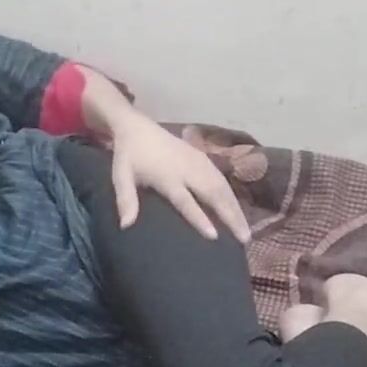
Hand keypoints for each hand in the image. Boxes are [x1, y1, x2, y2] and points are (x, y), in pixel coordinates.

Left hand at [107, 111, 251, 241]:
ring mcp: (199, 162)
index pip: (186, 200)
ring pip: (223, 188)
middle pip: (214, 194)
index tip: (214, 235)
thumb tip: (125, 226)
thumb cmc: (129, 156)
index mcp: (167, 176)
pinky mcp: (204, 159)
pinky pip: (222, 180)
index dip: (200, 218)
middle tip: (244, 240)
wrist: (138, 127)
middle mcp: (188, 169)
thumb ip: (125, 199)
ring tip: (246, 232)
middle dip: (230, 216)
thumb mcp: (121, 176)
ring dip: (236, 209)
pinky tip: (239, 212)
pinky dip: (232, 197)